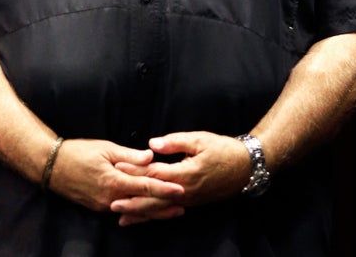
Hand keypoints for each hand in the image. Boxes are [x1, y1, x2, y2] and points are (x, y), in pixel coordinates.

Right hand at [46, 139, 184, 218]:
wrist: (52, 166)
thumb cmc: (79, 152)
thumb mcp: (105, 148)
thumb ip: (129, 156)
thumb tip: (150, 158)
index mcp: (114, 181)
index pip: (145, 187)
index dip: (164, 189)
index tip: (180, 190)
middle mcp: (110, 198)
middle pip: (142, 204)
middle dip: (163, 206)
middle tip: (183, 206)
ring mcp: (104, 205)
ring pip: (133, 209)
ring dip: (152, 210)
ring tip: (170, 211)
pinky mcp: (98, 206)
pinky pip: (122, 209)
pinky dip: (136, 210)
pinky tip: (147, 211)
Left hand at [111, 131, 249, 225]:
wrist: (245, 167)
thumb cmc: (223, 149)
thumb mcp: (199, 139)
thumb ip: (174, 142)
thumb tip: (152, 144)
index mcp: (185, 174)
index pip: (154, 174)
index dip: (134, 171)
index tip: (117, 168)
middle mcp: (184, 192)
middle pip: (153, 198)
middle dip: (132, 200)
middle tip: (110, 201)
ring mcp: (188, 200)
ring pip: (160, 209)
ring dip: (140, 212)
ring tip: (120, 216)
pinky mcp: (191, 202)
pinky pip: (169, 211)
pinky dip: (154, 215)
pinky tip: (144, 217)